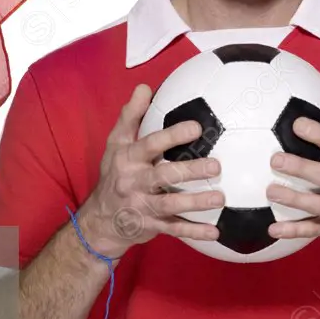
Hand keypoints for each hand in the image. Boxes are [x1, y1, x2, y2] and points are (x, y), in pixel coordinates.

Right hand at [78, 83, 223, 259]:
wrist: (100, 220)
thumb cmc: (115, 173)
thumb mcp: (115, 143)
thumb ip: (130, 115)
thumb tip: (144, 86)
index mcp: (128, 159)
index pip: (150, 145)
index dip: (172, 136)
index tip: (196, 128)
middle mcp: (134, 182)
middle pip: (164, 176)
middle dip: (190, 171)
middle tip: (216, 166)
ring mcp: (142, 207)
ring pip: (171, 206)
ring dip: (196, 203)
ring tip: (220, 198)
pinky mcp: (151, 227)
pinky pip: (174, 230)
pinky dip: (194, 231)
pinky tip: (215, 232)